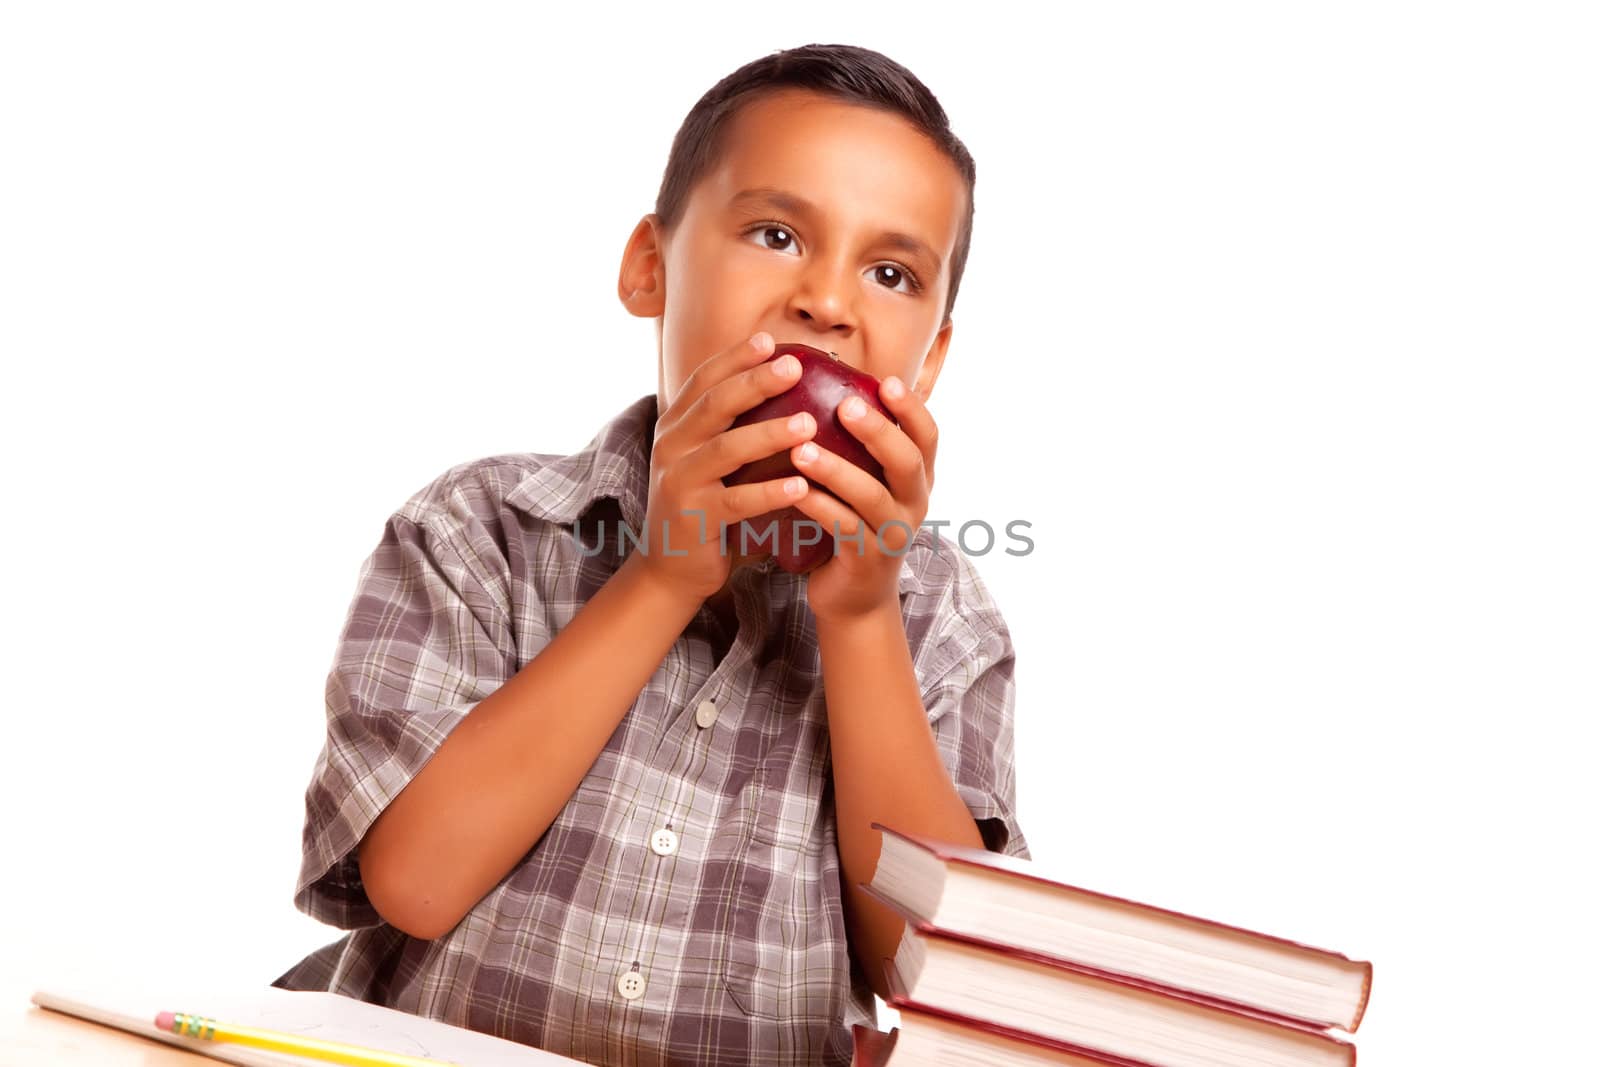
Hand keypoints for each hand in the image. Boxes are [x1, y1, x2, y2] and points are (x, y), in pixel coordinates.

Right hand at [637, 332, 819, 603]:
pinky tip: (800, 485)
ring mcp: (679, 482)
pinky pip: (735, 502)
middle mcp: (671, 447)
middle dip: (755, 382)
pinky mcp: (693, 518)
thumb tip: (781, 385)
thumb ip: (731, 426)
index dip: (735, 357)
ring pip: (726, 450)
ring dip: (768, 434)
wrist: (670, 567)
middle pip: (714, 405)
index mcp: (676, 425)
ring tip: (808, 422)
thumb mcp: (708, 458)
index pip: (704, 380)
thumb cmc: (704, 504)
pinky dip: (768, 492)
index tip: (771, 339)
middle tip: (795, 366)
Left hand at [787, 375, 936, 622]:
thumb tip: (829, 386)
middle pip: (907, 462)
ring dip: (837, 470)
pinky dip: (818, 506)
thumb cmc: (854, 526)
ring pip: (872, 496)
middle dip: (878, 431)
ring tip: (802, 448)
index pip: (928, 437)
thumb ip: (861, 448)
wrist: (853, 599)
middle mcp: (914, 505)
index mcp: (917, 480)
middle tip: (845, 406)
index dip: (912, 409)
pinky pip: (844, 528)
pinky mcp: (867, 561)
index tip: (886, 381)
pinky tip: (793, 489)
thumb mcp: (867, 485)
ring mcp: (893, 535)